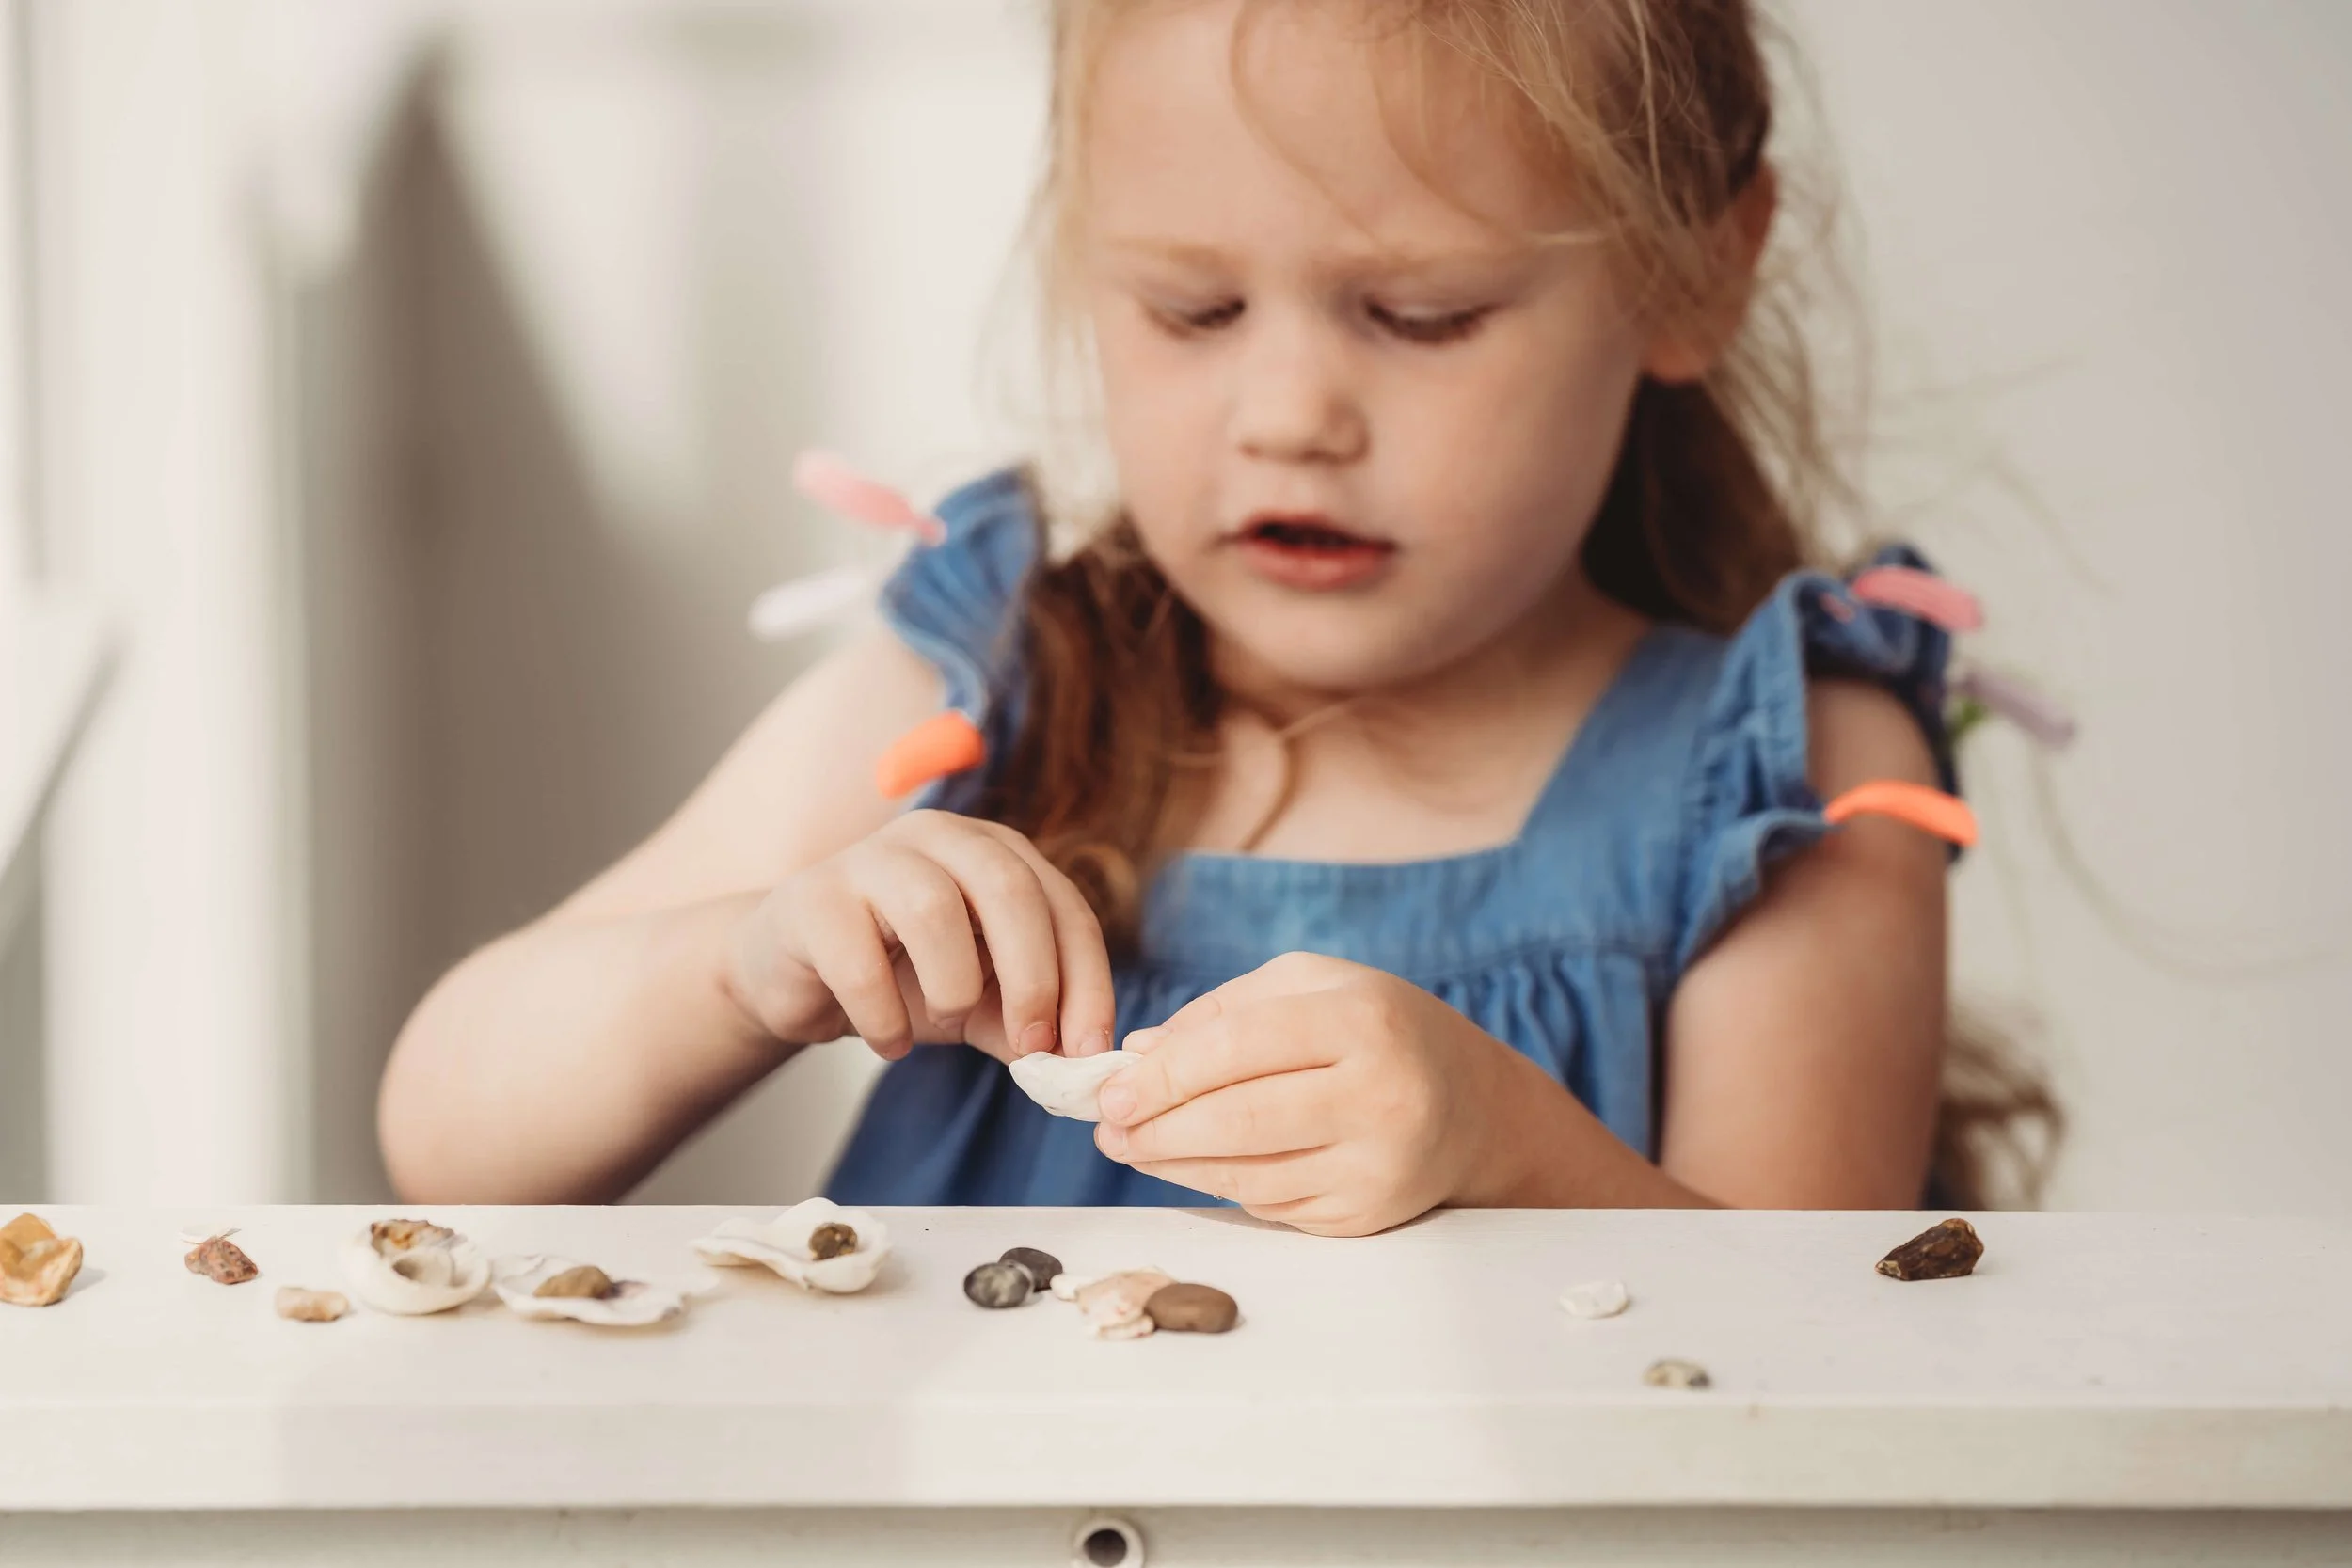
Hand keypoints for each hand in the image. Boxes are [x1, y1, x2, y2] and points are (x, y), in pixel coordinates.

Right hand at [725, 810, 1116, 1062]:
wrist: (792, 972)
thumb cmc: (897, 976)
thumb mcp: (978, 998)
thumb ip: (1026, 1021)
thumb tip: (1080, 1062)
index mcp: (994, 851)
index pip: (1064, 906)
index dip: (1086, 981)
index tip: (1089, 1051)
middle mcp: (938, 837)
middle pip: (1009, 890)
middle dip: (1033, 978)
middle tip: (1031, 1047)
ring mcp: (870, 858)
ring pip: (934, 911)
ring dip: (952, 989)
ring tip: (943, 1024)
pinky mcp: (812, 899)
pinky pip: (860, 962)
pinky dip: (885, 1018)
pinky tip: (888, 1041)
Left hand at [1090, 952, 1518, 1235]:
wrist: (1474, 1108)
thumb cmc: (1379, 1030)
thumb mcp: (1314, 985)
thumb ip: (1224, 1011)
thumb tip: (1138, 1055)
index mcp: (1363, 1021)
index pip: (1239, 1048)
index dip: (1165, 1073)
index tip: (1112, 1086)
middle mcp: (1379, 1096)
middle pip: (1237, 1120)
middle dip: (1156, 1127)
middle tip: (1106, 1125)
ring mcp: (1376, 1166)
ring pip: (1246, 1175)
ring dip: (1173, 1163)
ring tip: (1130, 1146)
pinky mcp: (1365, 1215)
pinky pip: (1268, 1205)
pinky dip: (1217, 1185)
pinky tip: (1188, 1164)